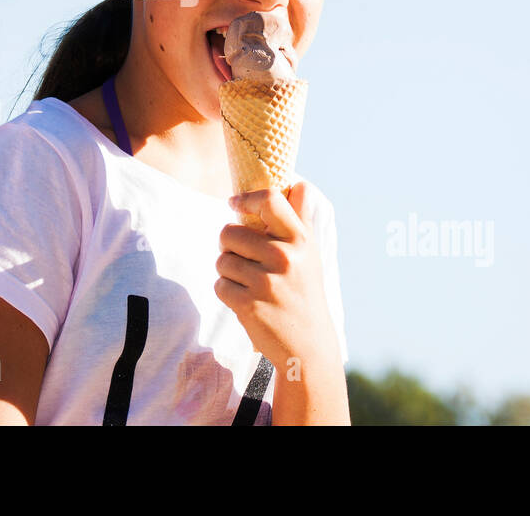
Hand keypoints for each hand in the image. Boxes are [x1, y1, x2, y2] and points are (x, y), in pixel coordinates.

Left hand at [214, 182, 341, 377]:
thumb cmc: (305, 291)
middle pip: (229, 232)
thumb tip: (300, 182)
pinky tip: (246, 300)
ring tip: (249, 282)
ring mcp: (266, 283)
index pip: (269, 200)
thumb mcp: (310, 253)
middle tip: (244, 258)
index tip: (234, 205)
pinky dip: (226, 292)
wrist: (308, 346)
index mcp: (301, 240)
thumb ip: (301, 217)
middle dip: (229, 245)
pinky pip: (219, 285)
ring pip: (221, 260)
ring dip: (228, 271)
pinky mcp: (249, 306)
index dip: (245, 199)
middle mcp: (285, 257)